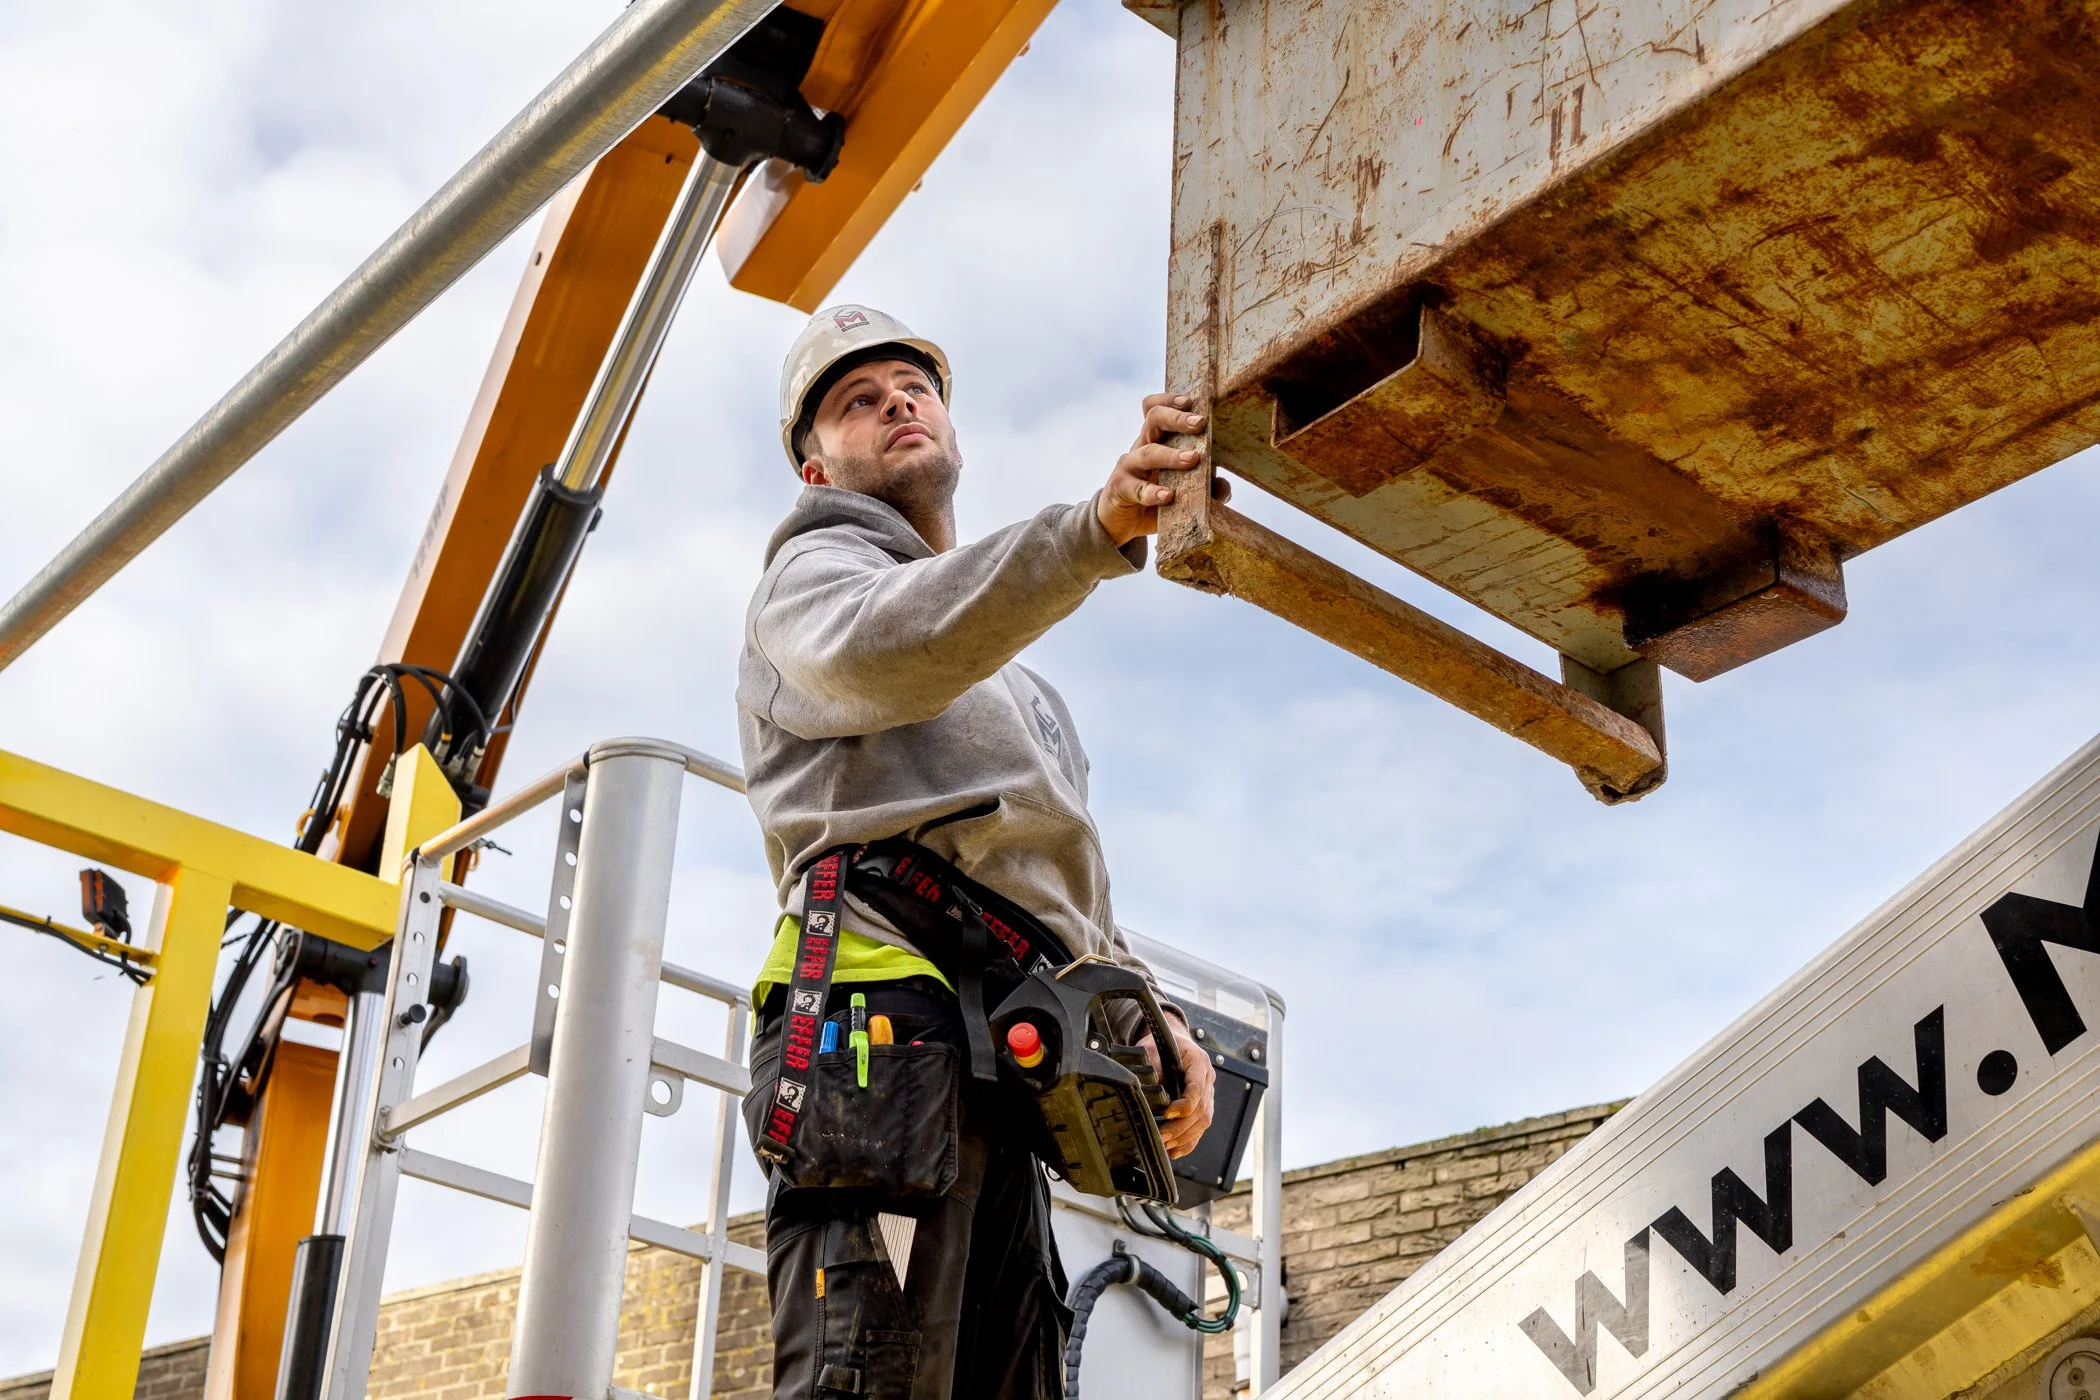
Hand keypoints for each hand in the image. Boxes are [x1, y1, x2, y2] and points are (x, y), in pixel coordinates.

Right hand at [1096, 393, 1205, 546]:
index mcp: (1155, 440)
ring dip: (1171, 455)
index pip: (1156, 408)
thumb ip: (1205, 487)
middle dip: (1177, 418)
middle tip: (1200, 423)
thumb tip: (1224, 485)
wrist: (1119, 523)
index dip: (1170, 399)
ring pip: (1148, 452)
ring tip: (1192, 459)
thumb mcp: (1181, 491)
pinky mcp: (1120, 488)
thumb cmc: (1153, 499)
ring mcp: (1129, 466)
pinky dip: (1153, 492)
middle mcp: (1141, 447)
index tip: (1191, 401)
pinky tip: (1168, 496)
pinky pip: (1137, 488)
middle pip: (1154, 419)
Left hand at [1140, 1022, 1216, 1158]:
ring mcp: (1207, 1094)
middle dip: (1181, 1127)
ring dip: (1184, 1137)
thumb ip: (1152, 1068)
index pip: (1197, 1087)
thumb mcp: (1152, 1048)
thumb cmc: (1162, 1043)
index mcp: (1198, 1061)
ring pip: (1202, 1122)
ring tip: (1165, 1145)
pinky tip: (1175, 1151)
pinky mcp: (1202, 1106)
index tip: (1168, 1113)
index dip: (1185, 1103)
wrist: (1171, 1040)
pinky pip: (1199, 1128)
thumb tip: (1149, 1091)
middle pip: (1201, 1109)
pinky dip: (1188, 1142)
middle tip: (1162, 1136)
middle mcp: (1207, 1079)